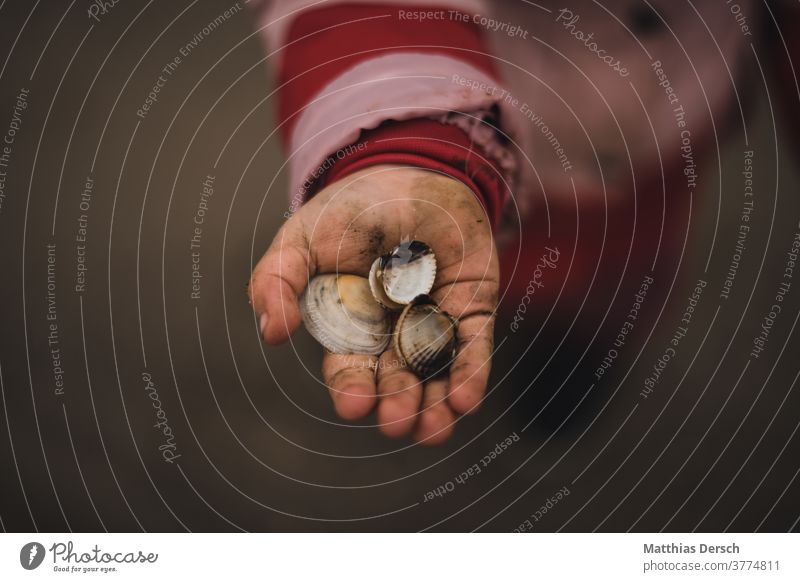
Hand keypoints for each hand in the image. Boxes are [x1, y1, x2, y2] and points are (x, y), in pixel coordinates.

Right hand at [249, 165, 497, 444]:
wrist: (405, 171)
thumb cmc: (349, 210)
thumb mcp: (302, 239)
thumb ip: (278, 280)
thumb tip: (271, 331)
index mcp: (349, 328)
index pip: (350, 368)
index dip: (351, 388)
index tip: (354, 404)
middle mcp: (391, 335)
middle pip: (395, 381)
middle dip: (397, 405)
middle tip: (397, 422)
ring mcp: (433, 323)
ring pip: (436, 375)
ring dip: (435, 406)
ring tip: (436, 430)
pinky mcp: (471, 308)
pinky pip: (473, 345)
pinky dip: (471, 373)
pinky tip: (465, 400)